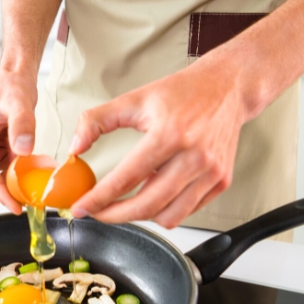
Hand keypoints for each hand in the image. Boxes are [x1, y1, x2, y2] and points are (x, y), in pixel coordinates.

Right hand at [0, 71, 37, 213]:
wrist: (15, 81)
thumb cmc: (11, 87)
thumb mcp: (19, 102)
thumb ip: (22, 124)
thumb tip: (23, 149)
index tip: (14, 205)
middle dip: (4, 193)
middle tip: (26, 204)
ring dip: (10, 187)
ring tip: (30, 191)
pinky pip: (1, 173)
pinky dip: (14, 178)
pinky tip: (28, 178)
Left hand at [69, 59, 249, 227]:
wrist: (228, 87)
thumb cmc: (183, 92)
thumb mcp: (134, 99)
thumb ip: (96, 121)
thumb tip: (75, 148)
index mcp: (169, 134)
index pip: (126, 178)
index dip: (99, 198)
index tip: (82, 207)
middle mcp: (194, 156)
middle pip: (147, 205)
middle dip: (115, 216)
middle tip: (98, 213)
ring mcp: (211, 172)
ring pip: (168, 216)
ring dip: (142, 216)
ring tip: (127, 203)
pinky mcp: (221, 181)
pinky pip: (187, 211)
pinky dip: (165, 210)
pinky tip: (154, 194)